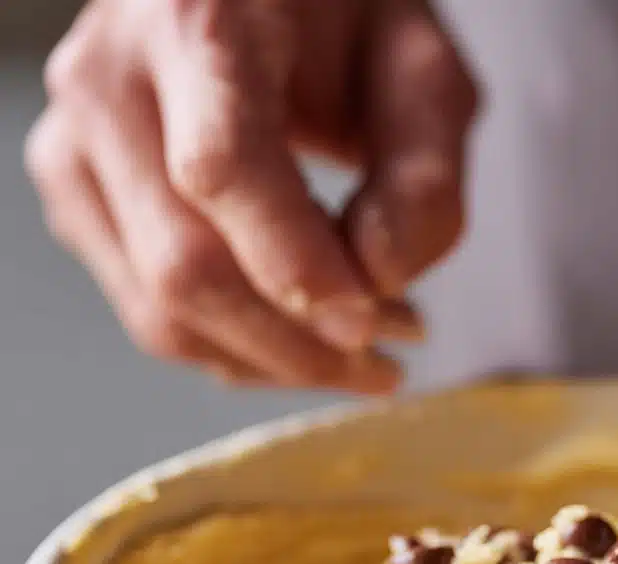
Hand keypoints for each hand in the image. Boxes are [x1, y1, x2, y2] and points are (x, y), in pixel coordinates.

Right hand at [25, 0, 478, 394]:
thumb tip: (379, 280)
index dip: (297, 267)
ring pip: (163, 311)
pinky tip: (303, 340)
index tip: (371, 323)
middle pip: (186, 264)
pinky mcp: (80, 196)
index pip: (224, 170)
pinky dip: (239, 352)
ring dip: (275, 360)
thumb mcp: (423, 72)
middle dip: (300, 343)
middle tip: (389, 358)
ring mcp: (79, 141)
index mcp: (198, 21)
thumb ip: (422, 177)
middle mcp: (111, 77)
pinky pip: (153, 316)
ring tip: (361, 352)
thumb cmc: (343, 21)